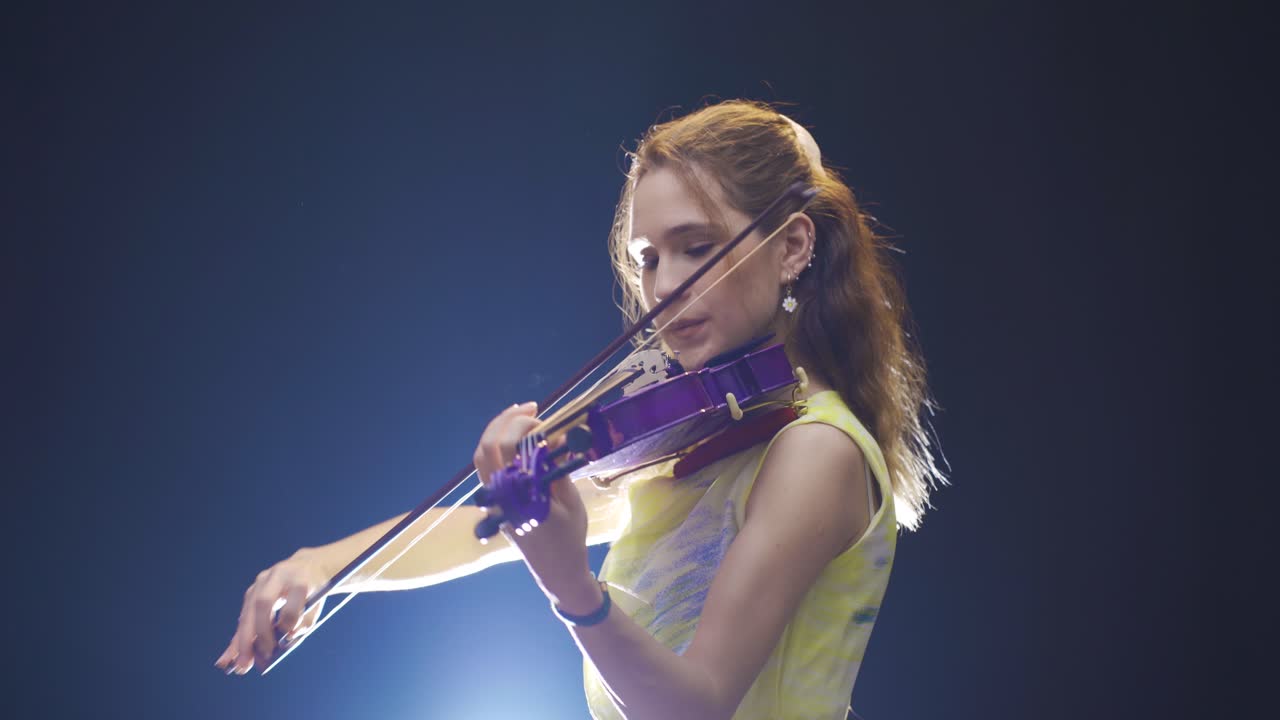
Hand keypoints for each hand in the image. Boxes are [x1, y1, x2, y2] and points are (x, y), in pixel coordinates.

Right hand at [214, 546, 332, 674]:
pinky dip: (237, 640)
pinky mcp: (251, 593)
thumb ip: (305, 622)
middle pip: (264, 603)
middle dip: (261, 632)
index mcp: (299, 576)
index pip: (294, 595)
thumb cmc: (314, 591)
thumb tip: (286, 640)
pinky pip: (243, 618)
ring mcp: (260, 583)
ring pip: (248, 612)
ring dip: (244, 641)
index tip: (289, 634)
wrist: (306, 567)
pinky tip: (227, 659)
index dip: (291, 616)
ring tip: (242, 665)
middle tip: (263, 656)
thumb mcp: (318, 604)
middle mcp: (277, 576)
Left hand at [473, 402, 593, 604]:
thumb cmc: (568, 539)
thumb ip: (557, 468)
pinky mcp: (497, 502)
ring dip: (499, 431)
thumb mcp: (570, 502)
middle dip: (506, 421)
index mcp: (514, 495)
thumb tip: (553, 438)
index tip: (546, 423)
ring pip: (483, 457)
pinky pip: (490, 468)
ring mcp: (493, 499)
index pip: (504, 450)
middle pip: (486, 448)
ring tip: (522, 415)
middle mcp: (497, 496)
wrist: (557, 572)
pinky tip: (518, 439)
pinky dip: (500, 447)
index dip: (521, 427)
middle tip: (531, 407)